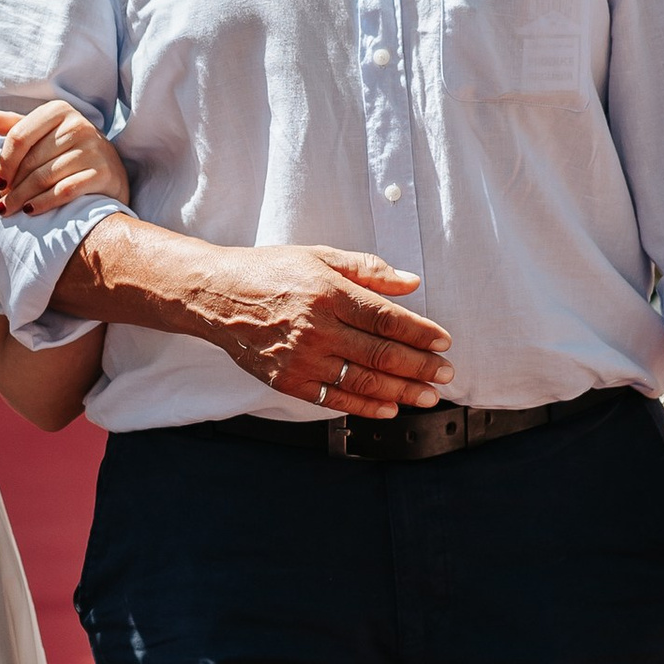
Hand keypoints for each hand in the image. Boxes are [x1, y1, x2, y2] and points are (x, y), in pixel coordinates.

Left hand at [0, 102, 129, 216]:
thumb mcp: (44, 133)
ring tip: (10, 210)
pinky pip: (65, 190)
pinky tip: (30, 211)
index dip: (3, 163)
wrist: (111, 170)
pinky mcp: (104, 173)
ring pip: (45, 177)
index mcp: (58, 111)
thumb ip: (15, 126)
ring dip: (22, 198)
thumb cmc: (68, 151)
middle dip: (12, 186)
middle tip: (0, 204)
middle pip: (31, 161)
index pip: (19, 137)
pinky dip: (44, 203)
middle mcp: (78, 125)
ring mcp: (93, 149)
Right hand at [194, 244, 452, 413]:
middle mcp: (317, 328)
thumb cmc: (271, 272)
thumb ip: (368, 270)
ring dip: (402, 391)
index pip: (387, 318)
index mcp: (329, 293)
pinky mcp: (287, 380)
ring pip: (362, 381)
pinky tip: (389, 407)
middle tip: (446, 374)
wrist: (217, 296)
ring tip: (428, 396)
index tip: (444, 342)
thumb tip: (411, 282)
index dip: (421, 333)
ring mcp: (301, 358)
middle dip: (420, 366)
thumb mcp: (320, 256)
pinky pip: (334, 398)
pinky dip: (365, 406)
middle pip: (381, 353)